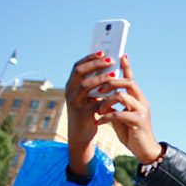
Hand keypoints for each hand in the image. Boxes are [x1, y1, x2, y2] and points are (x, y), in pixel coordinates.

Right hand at [65, 52, 117, 173]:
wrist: (81, 133)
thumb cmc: (89, 110)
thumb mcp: (90, 95)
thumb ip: (96, 83)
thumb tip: (111, 66)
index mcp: (72, 85)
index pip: (78, 66)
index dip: (89, 58)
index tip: (103, 52)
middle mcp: (70, 91)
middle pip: (80, 72)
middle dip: (95, 64)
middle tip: (110, 61)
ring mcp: (74, 102)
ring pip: (85, 86)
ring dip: (101, 79)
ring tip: (114, 75)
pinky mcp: (81, 114)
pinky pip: (94, 103)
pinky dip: (105, 97)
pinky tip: (115, 94)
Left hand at [94, 56, 161, 163]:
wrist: (145, 151)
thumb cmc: (131, 133)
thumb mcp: (121, 117)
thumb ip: (114, 106)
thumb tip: (103, 97)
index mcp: (138, 99)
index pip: (132, 79)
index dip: (127, 67)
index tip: (121, 55)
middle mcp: (142, 102)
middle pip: (128, 82)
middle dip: (110, 82)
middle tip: (99, 90)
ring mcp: (142, 111)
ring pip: (122, 95)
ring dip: (106, 101)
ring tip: (98, 110)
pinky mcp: (139, 121)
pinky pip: (119, 113)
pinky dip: (106, 116)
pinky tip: (99, 122)